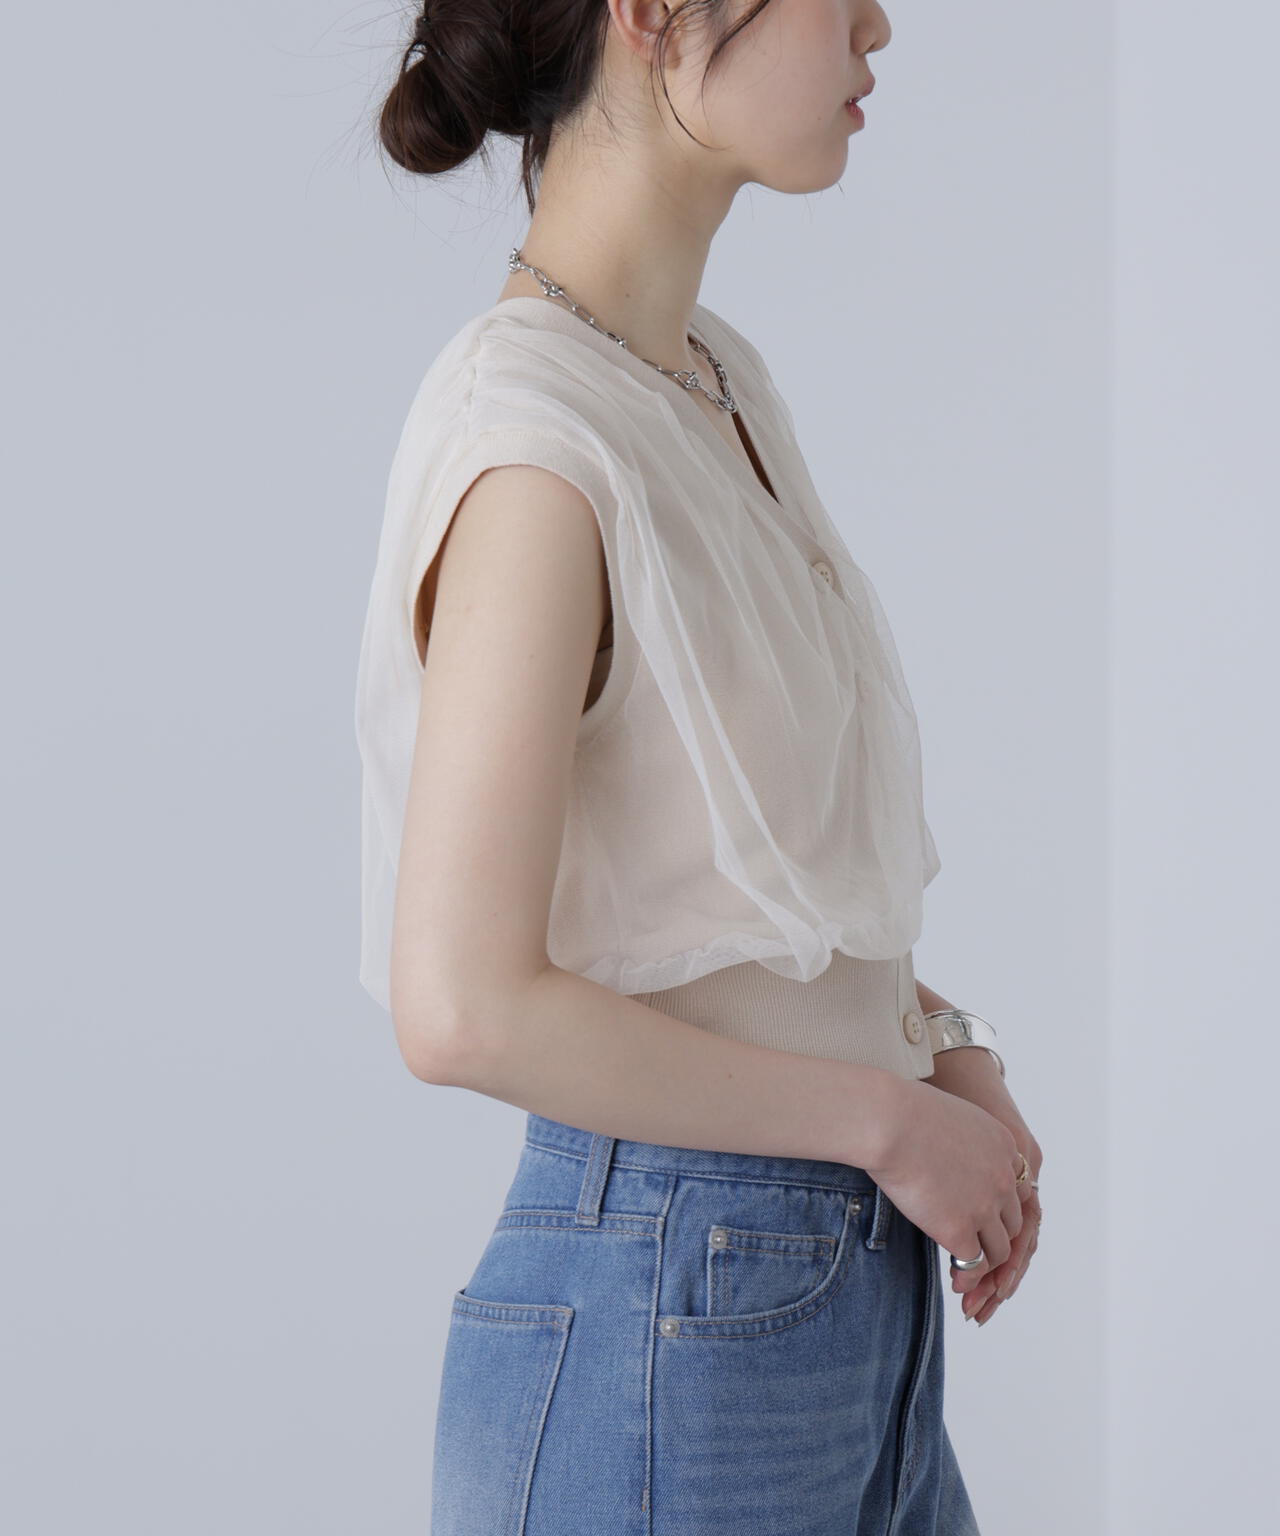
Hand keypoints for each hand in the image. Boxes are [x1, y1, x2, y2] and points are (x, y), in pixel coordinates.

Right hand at [863, 1075, 1027, 1304]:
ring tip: (967, 1268)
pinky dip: (966, 1272)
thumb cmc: (903, 1111)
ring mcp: (985, 1206)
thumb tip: (950, 1154)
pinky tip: (954, 1274)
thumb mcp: (952, 1116)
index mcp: (1004, 1146)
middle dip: (996, 1235)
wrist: (888, 1123)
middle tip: (976, 1245)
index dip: (1000, 1204)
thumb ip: (963, 1140)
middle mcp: (1004, 1178)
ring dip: (985, 1259)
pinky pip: (973, 1262)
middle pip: (1013, 1220)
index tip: (982, 1213)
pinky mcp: (960, 1230)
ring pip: (999, 1248)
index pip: (1016, 1187)